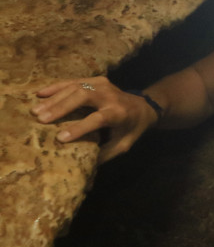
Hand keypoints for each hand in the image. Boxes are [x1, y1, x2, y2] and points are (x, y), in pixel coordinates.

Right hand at [31, 77, 158, 162]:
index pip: (98, 119)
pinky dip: (56, 87)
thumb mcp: (124, 145)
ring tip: (36, 110)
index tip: (60, 137)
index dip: (79, 128)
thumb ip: (105, 154)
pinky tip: (40, 94)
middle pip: (83, 97)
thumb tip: (83, 166)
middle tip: (40, 119)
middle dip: (61, 108)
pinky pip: (73, 81)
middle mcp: (111, 96)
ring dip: (54, 98)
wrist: (144, 107)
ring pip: (76, 87)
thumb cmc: (131, 129)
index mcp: (119, 113)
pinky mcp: (96, 80)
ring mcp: (103, 85)